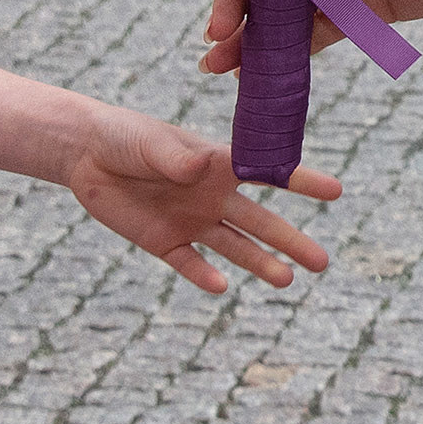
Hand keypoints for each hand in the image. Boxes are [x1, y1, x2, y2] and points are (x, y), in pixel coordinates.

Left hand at [59, 101, 338, 292]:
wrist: (86, 155)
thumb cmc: (125, 137)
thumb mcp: (149, 142)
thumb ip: (175, 156)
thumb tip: (199, 167)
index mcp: (218, 162)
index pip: (267, 173)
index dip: (301, 182)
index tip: (336, 191)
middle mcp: (213, 195)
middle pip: (260, 222)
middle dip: (291, 241)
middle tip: (323, 263)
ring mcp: (191, 220)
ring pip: (234, 247)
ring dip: (260, 264)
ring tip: (287, 281)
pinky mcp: (164, 241)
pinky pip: (189, 263)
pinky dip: (203, 275)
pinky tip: (221, 286)